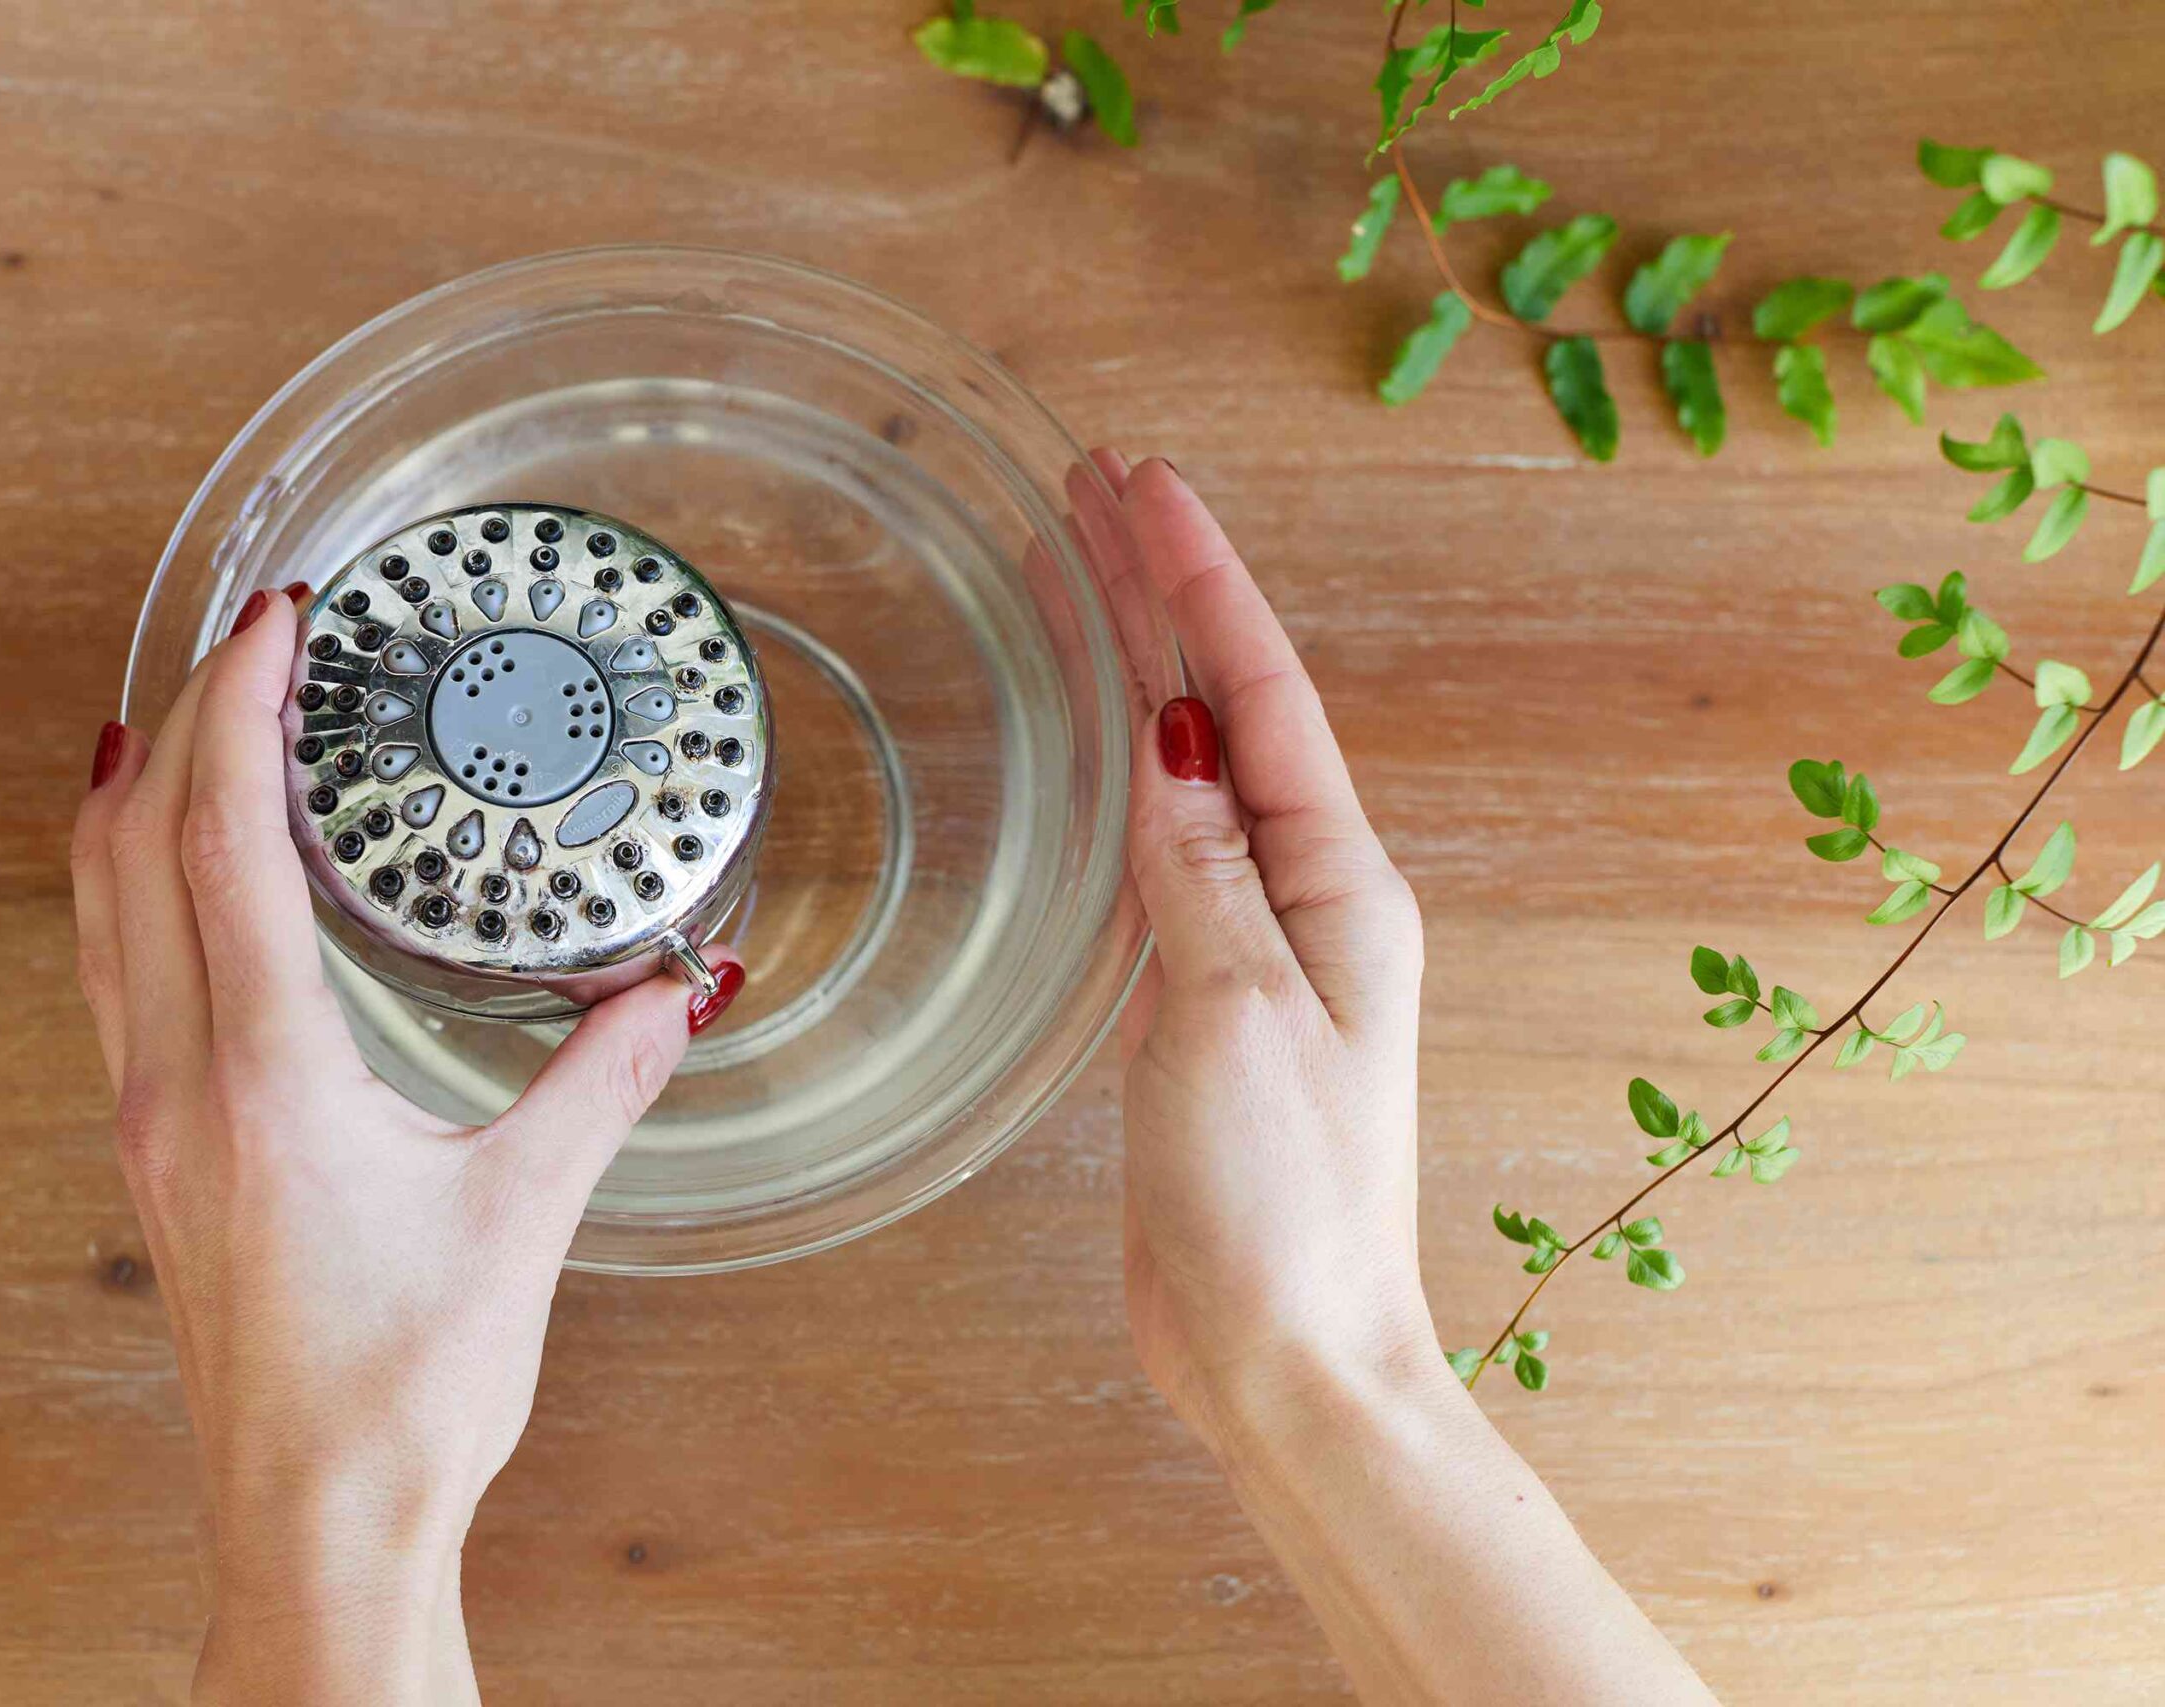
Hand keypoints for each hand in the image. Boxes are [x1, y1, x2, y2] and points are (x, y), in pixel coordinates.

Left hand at [70, 586, 741, 1703]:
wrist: (316, 1522)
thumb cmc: (402, 1394)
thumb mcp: (525, 1218)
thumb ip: (601, 1086)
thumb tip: (674, 992)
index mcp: (262, 1081)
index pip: (220, 846)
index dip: (240, 710)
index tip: (280, 619)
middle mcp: (178, 1085)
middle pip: (130, 852)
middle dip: (181, 718)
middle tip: (248, 636)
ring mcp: (151, 1120)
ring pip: (99, 912)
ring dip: (136, 795)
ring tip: (186, 713)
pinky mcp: (160, 1154)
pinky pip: (113, 973)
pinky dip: (130, 882)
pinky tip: (173, 872)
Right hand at [1093, 456, 1717, 1704]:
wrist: (1285, 1355)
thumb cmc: (1281, 1203)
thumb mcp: (1234, 1014)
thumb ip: (1200, 871)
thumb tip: (1168, 739)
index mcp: (1342, 888)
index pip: (1259, 694)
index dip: (1200, 580)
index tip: (1142, 483)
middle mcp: (1311, 901)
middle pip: (1229, 709)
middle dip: (1167, 593)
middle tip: (1094, 489)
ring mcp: (1258, 949)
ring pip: (1194, 770)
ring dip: (1146, 666)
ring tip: (1084, 574)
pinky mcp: (1205, 1004)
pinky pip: (1167, 851)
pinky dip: (1126, 772)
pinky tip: (1100, 740)